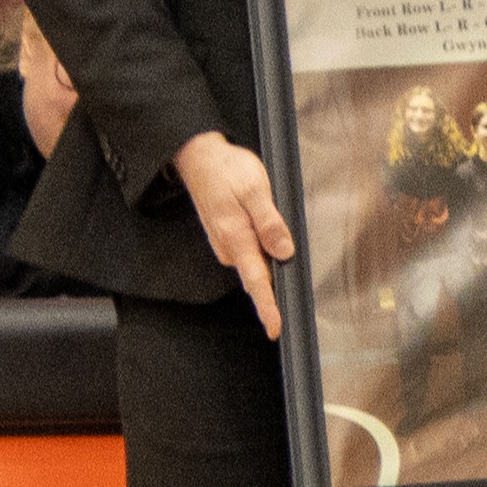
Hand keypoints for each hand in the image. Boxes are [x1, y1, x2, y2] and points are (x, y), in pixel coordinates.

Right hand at [174, 131, 294, 337]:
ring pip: (255, 262)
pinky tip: (267, 237)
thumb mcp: (255, 190)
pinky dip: (261, 250)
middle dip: (274, 289)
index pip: (256, 281)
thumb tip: (284, 252)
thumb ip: (270, 222)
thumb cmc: (226, 170)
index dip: (267, 307)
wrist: (199, 157)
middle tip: (287, 301)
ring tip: (272, 234)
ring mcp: (227, 242)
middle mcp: (229, 246)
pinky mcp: (228, 236)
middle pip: (258, 276)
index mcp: (236, 237)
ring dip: (268, 263)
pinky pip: (250, 251)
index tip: (275, 328)